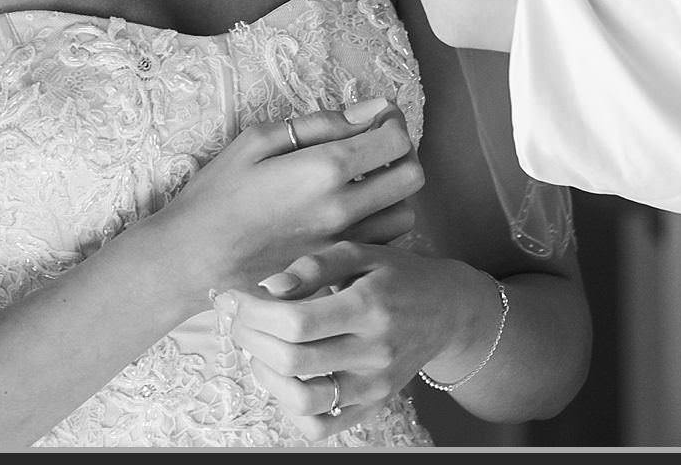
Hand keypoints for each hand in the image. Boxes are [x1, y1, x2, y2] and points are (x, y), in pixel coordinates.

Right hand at [145, 100, 423, 307]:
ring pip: (404, 215)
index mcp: (324, 168)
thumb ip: (321, 123)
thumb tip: (371, 110)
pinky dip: (378, 226)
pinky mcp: (337, 268)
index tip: (375, 118)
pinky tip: (350, 217)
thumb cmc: (219, 193)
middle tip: (374, 148)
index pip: (396, 138)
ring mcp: (343, 244)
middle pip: (412, 176)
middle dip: (401, 155)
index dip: (392, 120)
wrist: (193, 257)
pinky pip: (382, 244)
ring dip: (393, 194)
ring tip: (363, 184)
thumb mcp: (259, 139)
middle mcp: (344, 209)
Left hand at [219, 245, 497, 441]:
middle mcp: (373, 352)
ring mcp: (374, 386)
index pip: (296, 322)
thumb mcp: (359, 253)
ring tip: (258, 347)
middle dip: (249, 337)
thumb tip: (269, 288)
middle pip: (292, 360)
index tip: (232, 297)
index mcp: (368, 307)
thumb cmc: (397, 275)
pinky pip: (322, 427)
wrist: (448, 310)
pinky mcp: (373, 405)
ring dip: (264, 374)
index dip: (253, 311)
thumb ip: (311, 267)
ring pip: (302, 399)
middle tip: (239, 318)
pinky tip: (283, 377)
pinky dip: (291, 408)